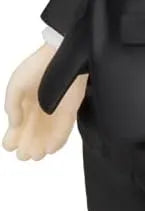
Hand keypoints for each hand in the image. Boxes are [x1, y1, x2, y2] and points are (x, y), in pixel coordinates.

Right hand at [3, 45, 87, 160]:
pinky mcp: (69, 111)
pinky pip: (64, 131)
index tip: (10, 146)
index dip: (12, 138)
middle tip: (23, 156)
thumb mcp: (15, 85)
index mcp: (24, 103)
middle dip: (27, 146)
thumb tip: (13, 124)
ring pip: (47, 135)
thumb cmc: (36, 67)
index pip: (17, 126)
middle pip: (32, 134)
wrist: (59, 55)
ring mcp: (54, 112)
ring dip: (41, 147)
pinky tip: (50, 150)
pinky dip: (58, 142)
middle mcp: (38, 110)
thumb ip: (11, 106)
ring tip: (36, 155)